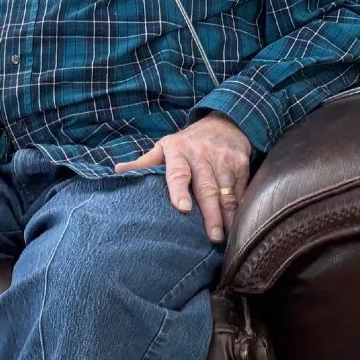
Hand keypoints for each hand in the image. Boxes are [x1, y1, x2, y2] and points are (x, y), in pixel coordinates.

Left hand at [114, 114, 251, 243]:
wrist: (224, 122)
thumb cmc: (188, 142)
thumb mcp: (165, 146)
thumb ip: (145, 162)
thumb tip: (117, 172)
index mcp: (178, 151)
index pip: (178, 172)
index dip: (179, 190)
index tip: (183, 208)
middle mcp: (202, 155)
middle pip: (206, 188)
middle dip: (210, 214)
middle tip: (212, 236)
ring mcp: (224, 160)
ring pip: (226, 192)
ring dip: (227, 216)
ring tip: (225, 237)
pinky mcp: (241, 165)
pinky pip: (241, 191)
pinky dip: (240, 209)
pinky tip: (238, 225)